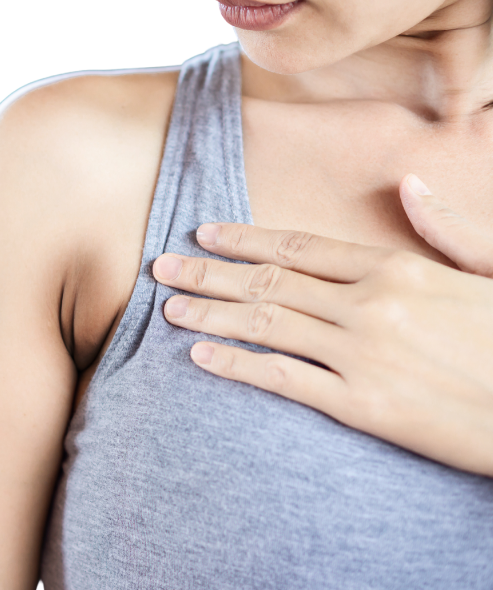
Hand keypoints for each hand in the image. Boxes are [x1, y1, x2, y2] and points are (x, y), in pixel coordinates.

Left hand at [151, 174, 492, 475]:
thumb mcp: (490, 270)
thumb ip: (444, 228)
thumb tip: (408, 184)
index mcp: (397, 268)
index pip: (300, 247)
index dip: (245, 240)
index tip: (204, 235)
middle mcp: (370, 304)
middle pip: (270, 282)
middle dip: (208, 273)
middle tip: (162, 267)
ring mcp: (363, 354)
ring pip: (266, 324)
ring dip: (210, 314)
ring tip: (170, 308)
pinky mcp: (362, 405)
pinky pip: (283, 379)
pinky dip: (237, 365)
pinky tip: (201, 356)